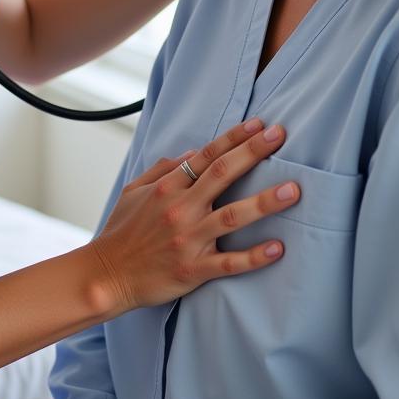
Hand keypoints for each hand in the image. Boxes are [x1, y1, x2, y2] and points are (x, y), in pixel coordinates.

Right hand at [90, 118, 297, 312]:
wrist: (107, 274)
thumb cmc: (121, 231)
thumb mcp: (133, 190)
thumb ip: (163, 169)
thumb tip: (194, 153)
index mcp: (167, 187)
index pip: (206, 155)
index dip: (234, 138)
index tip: (259, 125)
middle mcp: (180, 209)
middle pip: (223, 174)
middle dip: (253, 152)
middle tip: (281, 135)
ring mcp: (188, 240)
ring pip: (233, 217)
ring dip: (264, 202)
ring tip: (292, 190)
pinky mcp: (193, 270)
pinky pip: (229, 263)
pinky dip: (254, 257)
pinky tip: (278, 248)